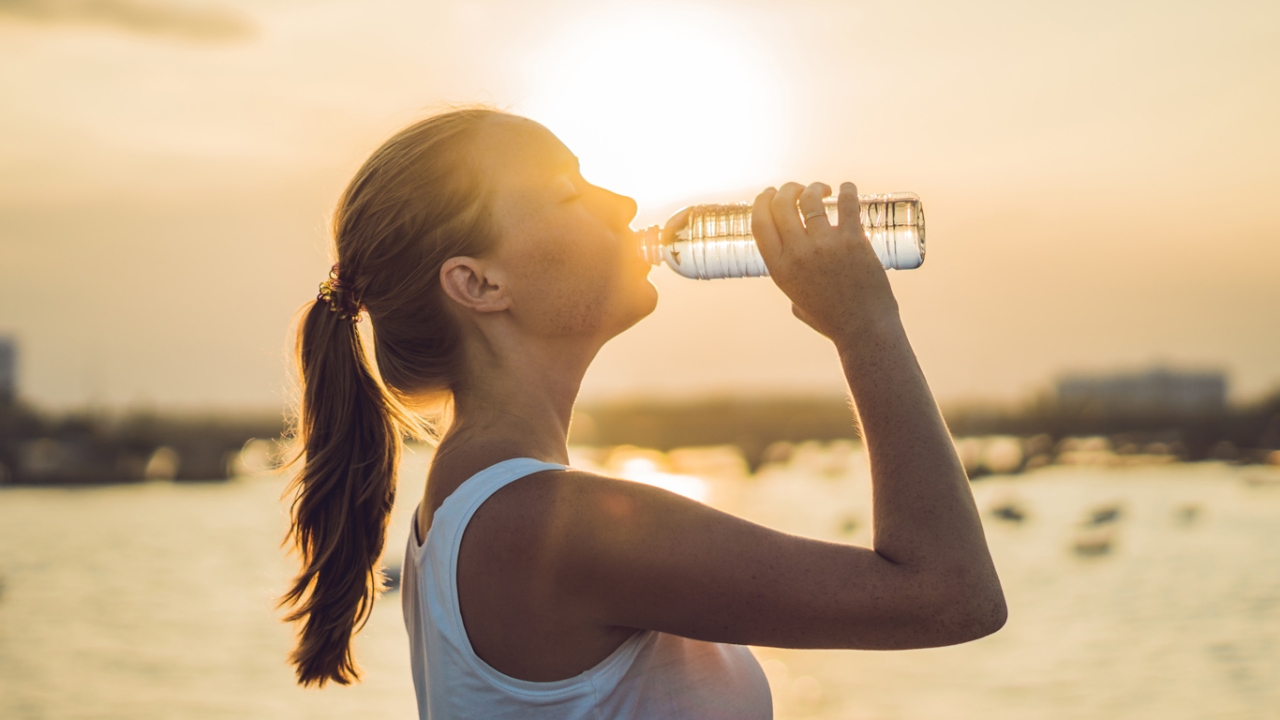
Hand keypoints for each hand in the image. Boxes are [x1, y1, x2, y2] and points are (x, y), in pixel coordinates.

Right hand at [752, 182, 899, 343]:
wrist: (863, 329)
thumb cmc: (831, 319)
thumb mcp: (796, 301)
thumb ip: (790, 281)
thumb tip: (793, 264)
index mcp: (779, 268)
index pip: (759, 222)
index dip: (761, 201)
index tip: (769, 193)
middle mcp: (797, 254)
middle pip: (781, 204)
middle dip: (787, 189)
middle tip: (799, 189)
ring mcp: (824, 246)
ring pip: (810, 198)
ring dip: (814, 187)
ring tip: (824, 190)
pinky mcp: (852, 241)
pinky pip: (846, 203)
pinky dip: (846, 190)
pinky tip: (847, 188)